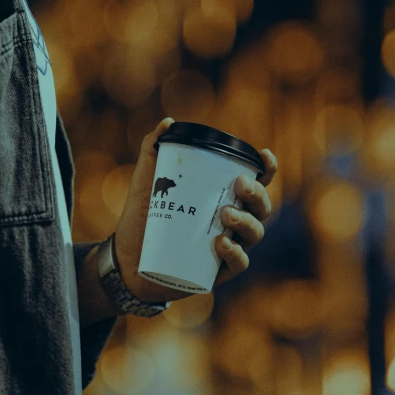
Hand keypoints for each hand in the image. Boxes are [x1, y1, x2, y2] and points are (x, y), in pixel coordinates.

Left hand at [114, 118, 277, 302]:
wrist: (127, 255)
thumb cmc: (144, 213)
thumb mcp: (148, 178)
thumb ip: (154, 147)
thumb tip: (168, 123)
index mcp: (224, 196)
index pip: (257, 181)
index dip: (267, 169)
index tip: (264, 155)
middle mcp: (233, 220)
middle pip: (262, 207)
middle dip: (257, 194)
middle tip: (239, 185)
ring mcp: (228, 246)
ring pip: (255, 233)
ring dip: (247, 222)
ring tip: (225, 215)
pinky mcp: (218, 271)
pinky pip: (239, 264)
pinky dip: (235, 254)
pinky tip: (220, 244)